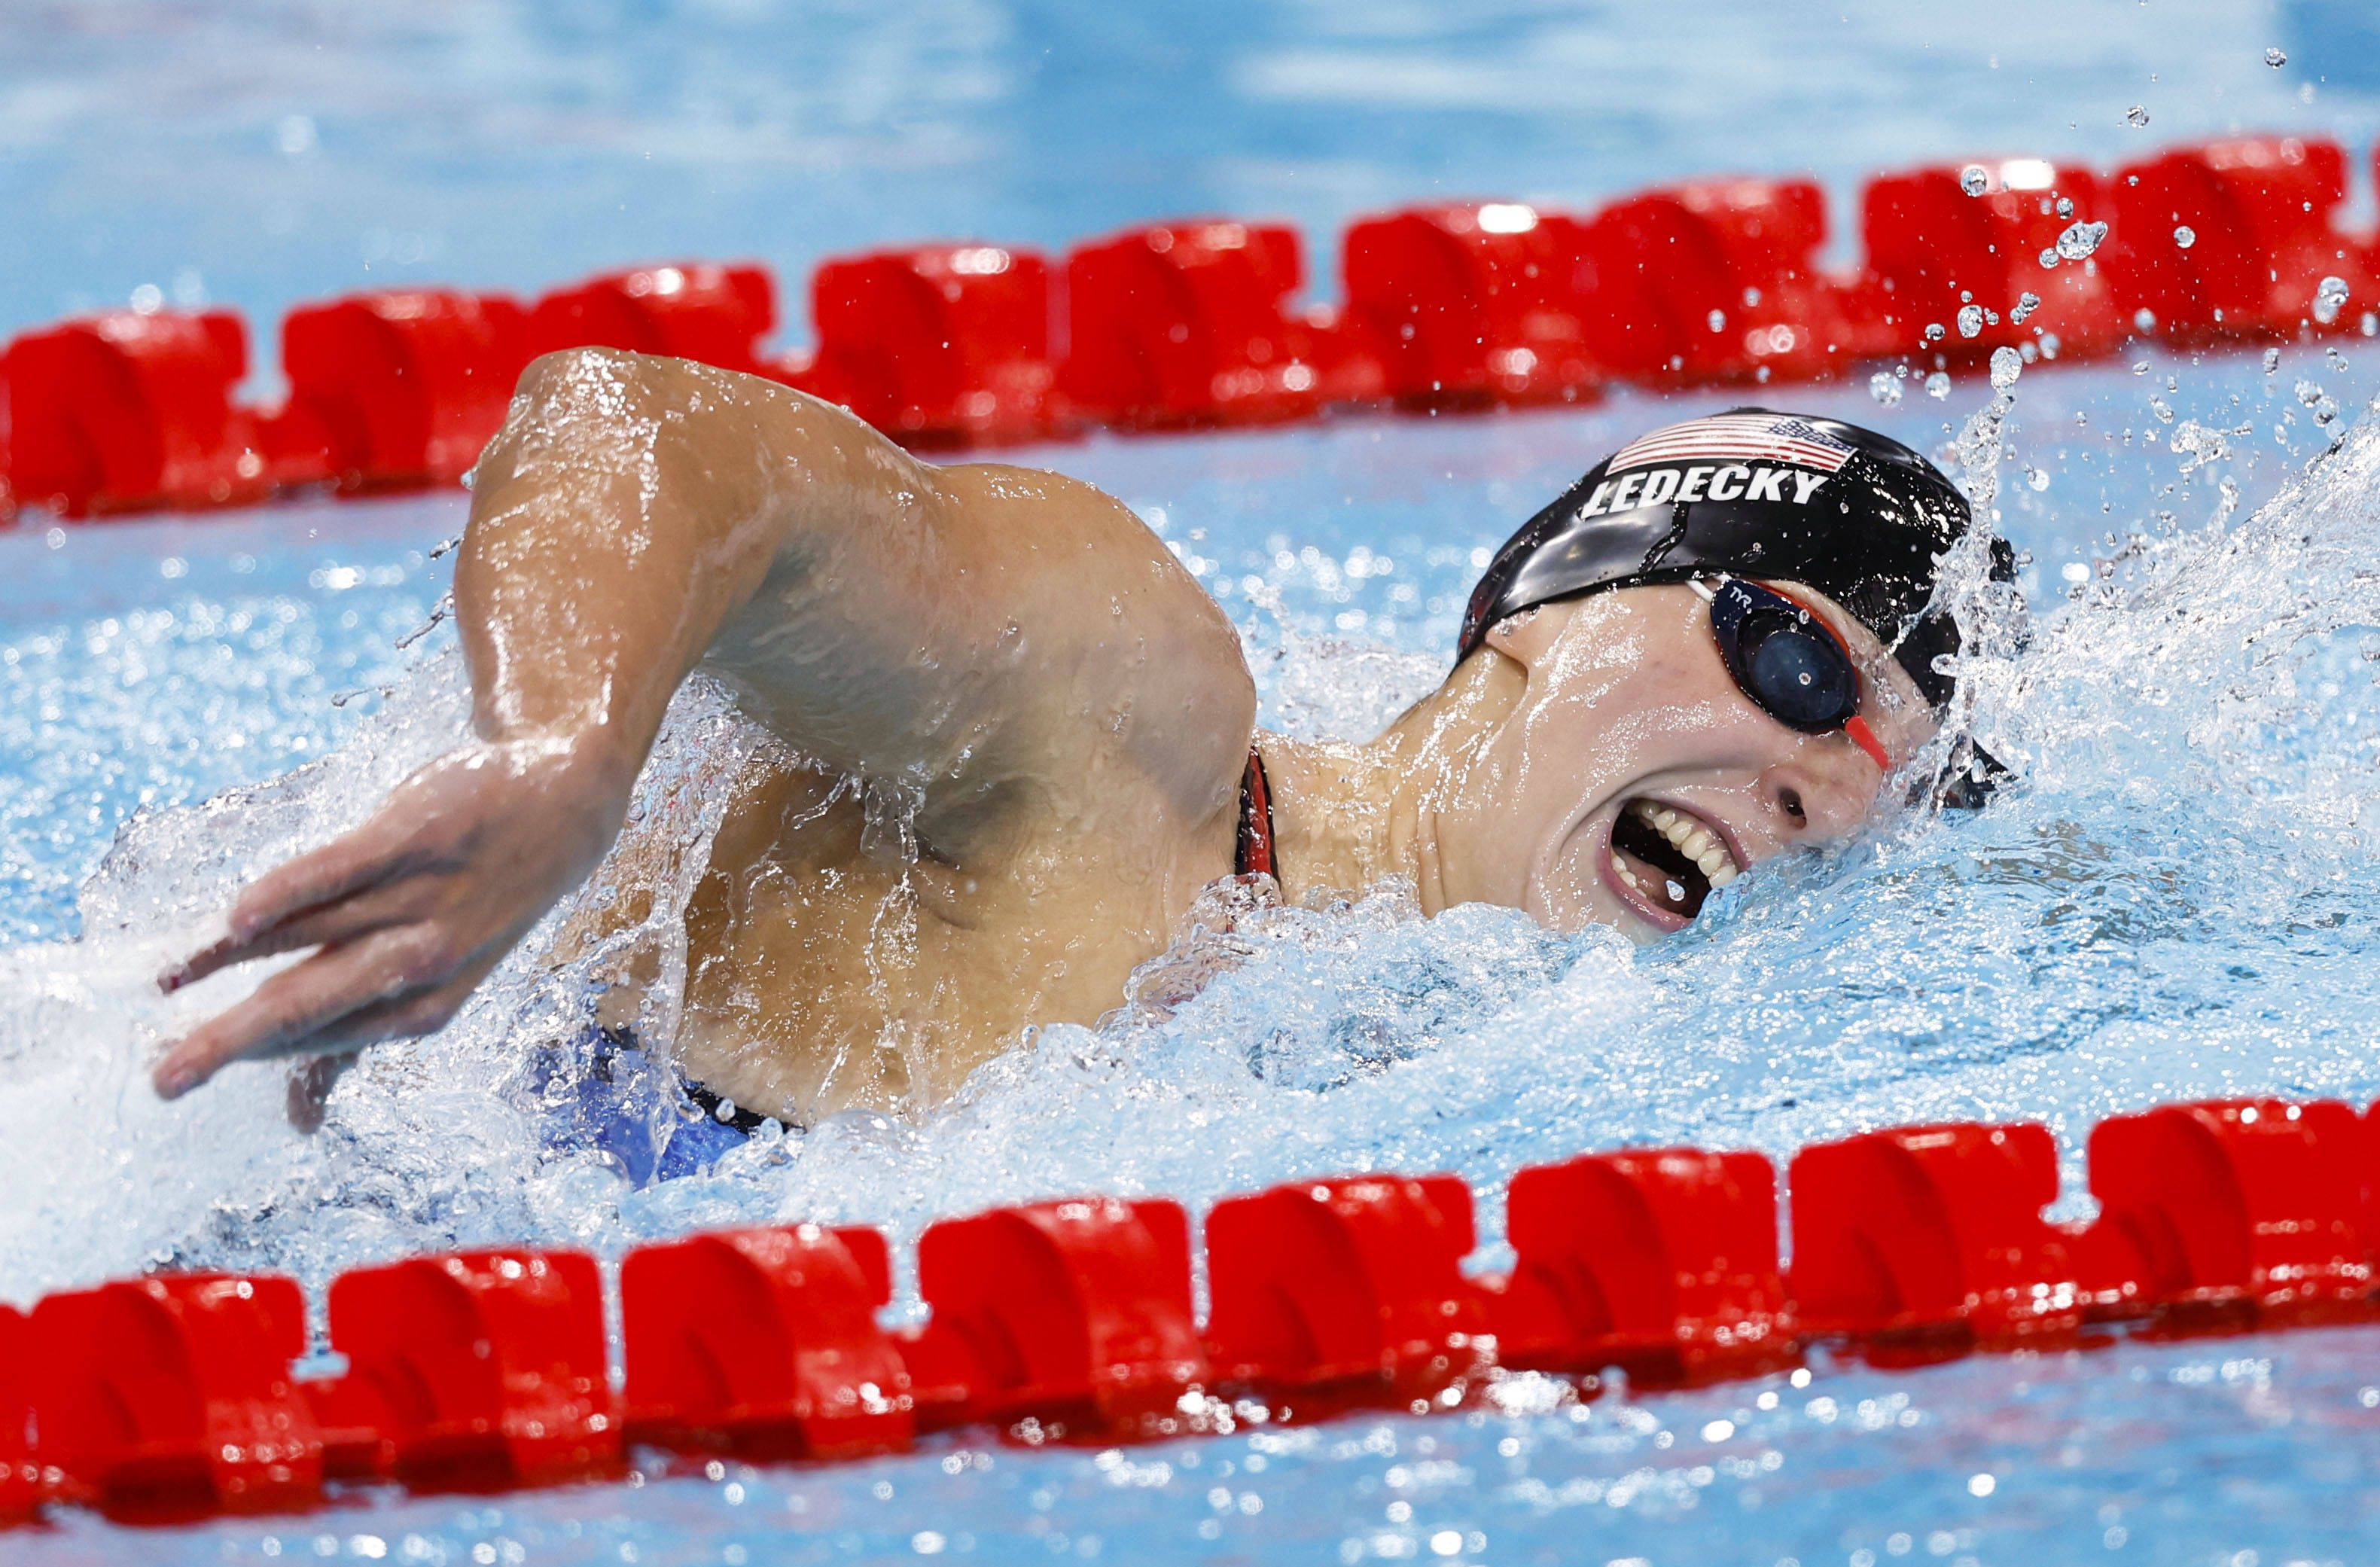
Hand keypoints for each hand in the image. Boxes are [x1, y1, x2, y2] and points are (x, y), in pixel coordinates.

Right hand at [152, 735, 636, 1104]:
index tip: (175, 1076)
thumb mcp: (434, 979)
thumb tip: (301, 1125)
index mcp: (426, 1005)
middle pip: (316, 1004)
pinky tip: (240, 915)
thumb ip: (358, 1041)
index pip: (323, 1037)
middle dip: (236, 1044)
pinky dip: (295, 890)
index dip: (251, 1055)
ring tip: (168, 979)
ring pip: (315, 931)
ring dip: (233, 955)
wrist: (564, 805)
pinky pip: (348, 867)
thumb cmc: (475, 903)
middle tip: (164, 1080)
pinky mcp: (421, 833)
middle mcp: (427, 957)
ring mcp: (427, 895)